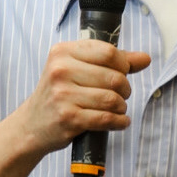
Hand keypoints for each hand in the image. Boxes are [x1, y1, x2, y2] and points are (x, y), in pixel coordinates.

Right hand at [18, 41, 151, 157]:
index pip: (108, 52)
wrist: (31, 125)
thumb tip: (145, 58)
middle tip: (121, 95)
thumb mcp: (78, 69)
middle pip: (114, 77)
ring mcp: (63, 95)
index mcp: (63, 52)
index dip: (124, 65)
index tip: (123, 73)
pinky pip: (106, 119)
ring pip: (112, 99)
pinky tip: (119, 121)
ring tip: (117, 109)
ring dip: (122, 107)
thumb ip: (112, 61)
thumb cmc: (59, 94)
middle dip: (125, 89)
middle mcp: (60, 71)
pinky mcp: (68, 118)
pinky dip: (119, 122)